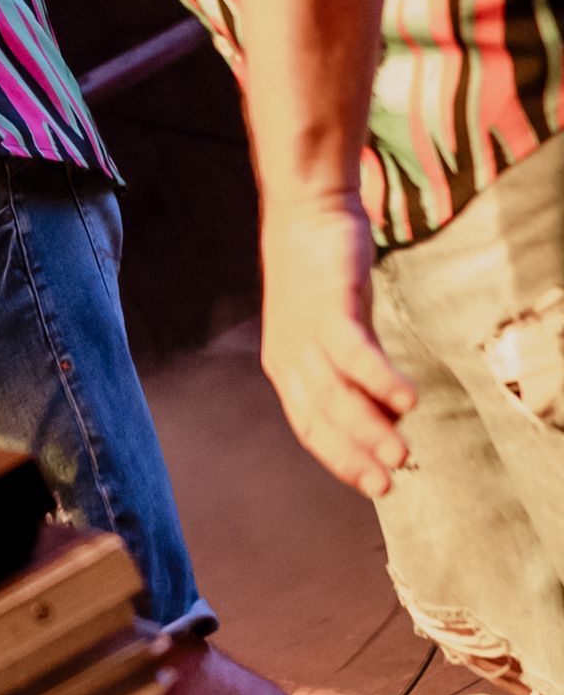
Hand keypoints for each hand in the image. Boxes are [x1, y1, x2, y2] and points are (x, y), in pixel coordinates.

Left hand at [259, 194, 415, 497]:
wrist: (306, 208)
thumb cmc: (323, 273)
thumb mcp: (337, 328)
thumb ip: (357, 373)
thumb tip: (390, 420)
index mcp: (284, 365)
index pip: (309, 427)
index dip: (340, 459)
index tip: (374, 486)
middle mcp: (288, 354)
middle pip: (320, 418)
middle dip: (355, 455)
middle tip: (389, 483)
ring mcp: (305, 331)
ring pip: (336, 394)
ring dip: (370, 427)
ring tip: (402, 453)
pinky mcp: (328, 306)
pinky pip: (354, 353)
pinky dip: (379, 380)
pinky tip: (409, 401)